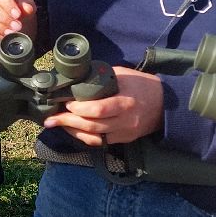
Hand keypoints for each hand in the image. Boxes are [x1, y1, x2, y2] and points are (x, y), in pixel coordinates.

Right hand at [0, 0, 36, 40]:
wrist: (8, 9)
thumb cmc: (16, 1)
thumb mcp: (25, 0)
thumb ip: (27, 4)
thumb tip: (27, 9)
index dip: (7, 3)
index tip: (17, 15)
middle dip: (2, 17)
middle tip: (16, 26)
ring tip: (10, 32)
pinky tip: (3, 35)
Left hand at [43, 67, 163, 145]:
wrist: (165, 104)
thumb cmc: (142, 85)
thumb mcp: (123, 75)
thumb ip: (102, 78)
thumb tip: (77, 79)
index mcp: (125, 102)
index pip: (99, 109)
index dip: (79, 108)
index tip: (67, 103)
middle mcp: (125, 120)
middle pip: (92, 126)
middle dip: (68, 122)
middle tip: (50, 119)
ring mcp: (124, 132)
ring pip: (94, 137)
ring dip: (73, 132)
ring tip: (57, 125)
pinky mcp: (124, 139)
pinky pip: (101, 141)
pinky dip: (85, 137)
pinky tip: (73, 130)